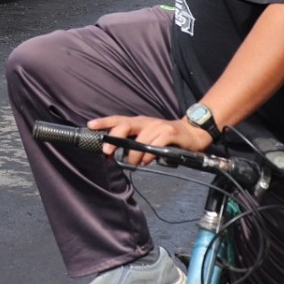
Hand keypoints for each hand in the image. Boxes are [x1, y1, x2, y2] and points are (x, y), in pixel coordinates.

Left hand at [86, 114, 212, 166]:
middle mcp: (146, 122)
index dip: (104, 122)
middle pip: (125, 125)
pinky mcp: (171, 133)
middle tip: (107, 150)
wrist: (192, 133)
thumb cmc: (165, 137)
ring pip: (140, 139)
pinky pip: (156, 144)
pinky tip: (146, 161)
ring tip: (132, 163)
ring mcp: (159, 126)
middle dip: (114, 137)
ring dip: (133, 154)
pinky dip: (149, 155)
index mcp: (138, 122)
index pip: (118, 119)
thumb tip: (114, 155)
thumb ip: (132, 144)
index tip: (90, 126)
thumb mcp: (146, 138)